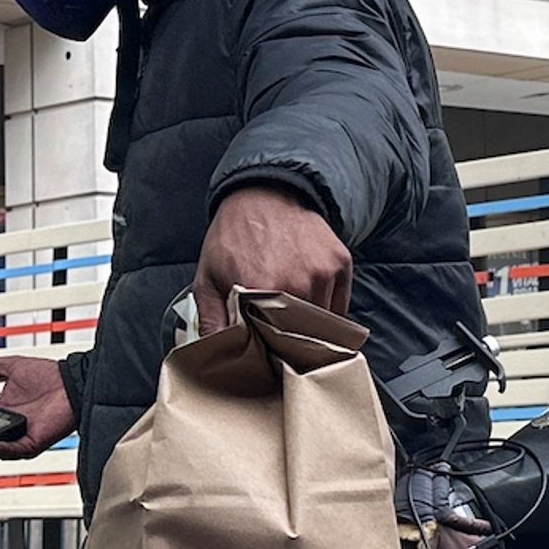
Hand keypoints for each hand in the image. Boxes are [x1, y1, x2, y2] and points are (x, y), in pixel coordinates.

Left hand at [195, 183, 354, 339]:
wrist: (264, 194)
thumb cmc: (233, 237)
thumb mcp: (208, 278)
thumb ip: (210, 321)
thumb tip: (212, 355)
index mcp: (261, 289)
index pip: (271, 345)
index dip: (267, 353)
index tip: (263, 353)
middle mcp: (297, 284)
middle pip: (300, 338)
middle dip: (289, 343)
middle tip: (276, 337)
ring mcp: (323, 273)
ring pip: (322, 324)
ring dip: (309, 327)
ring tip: (291, 315)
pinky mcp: (340, 263)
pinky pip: (339, 305)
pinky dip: (327, 310)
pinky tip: (309, 299)